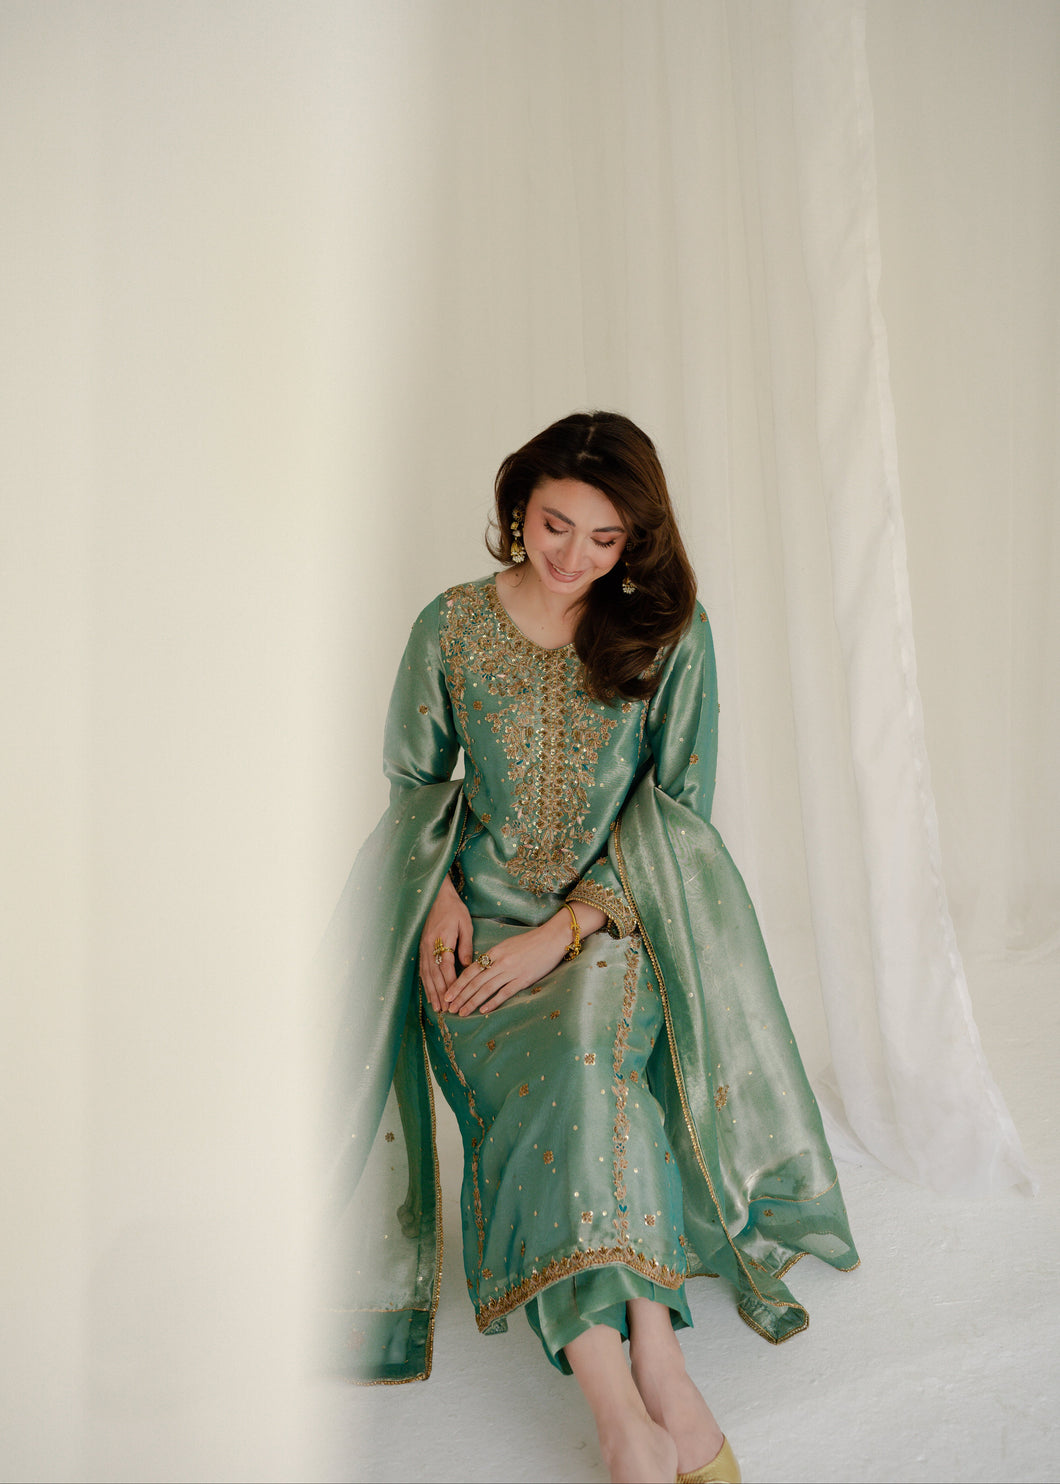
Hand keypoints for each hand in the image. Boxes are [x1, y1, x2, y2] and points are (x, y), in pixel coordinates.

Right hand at [418, 875, 473, 1012]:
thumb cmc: (454, 909)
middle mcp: (429, 946)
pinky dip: (426, 983)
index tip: (456, 998)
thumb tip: (467, 965)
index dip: (450, 983)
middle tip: (446, 1010)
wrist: (437, 897)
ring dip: (432, 992)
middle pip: (434, 975)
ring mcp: (423, 948)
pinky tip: (429, 993)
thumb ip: (466, 945)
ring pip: (426, 974)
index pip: (446, 967)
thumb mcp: (465, 924)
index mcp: (441, 940)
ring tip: (437, 1007)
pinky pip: (423, 969)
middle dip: (440, 993)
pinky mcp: (421, 948)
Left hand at [443, 913, 576, 1016]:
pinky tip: (483, 1010)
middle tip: (449, 1008)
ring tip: (461, 1012)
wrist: (552, 939)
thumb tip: (480, 969)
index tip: (447, 994)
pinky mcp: (524, 979)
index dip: (458, 984)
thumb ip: (493, 957)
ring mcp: (511, 971)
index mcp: (495, 951)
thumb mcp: (507, 945)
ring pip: (486, 989)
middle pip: (475, 981)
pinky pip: (504, 992)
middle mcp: (500, 962)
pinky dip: (493, 1002)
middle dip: (460, 996)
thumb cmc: (530, 942)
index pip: (471, 970)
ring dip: (472, 1002)